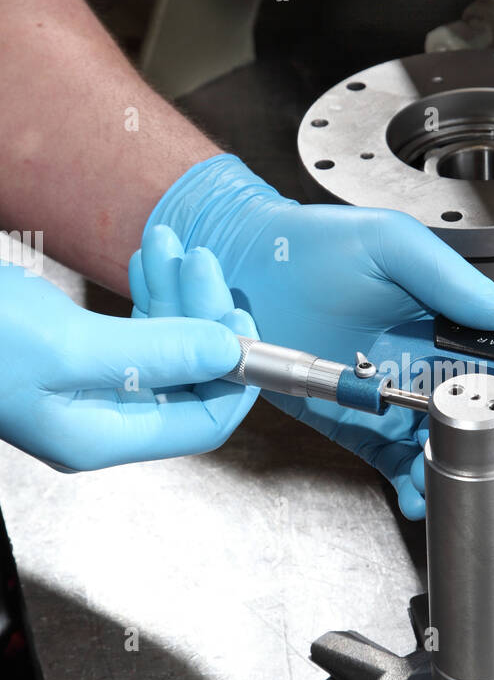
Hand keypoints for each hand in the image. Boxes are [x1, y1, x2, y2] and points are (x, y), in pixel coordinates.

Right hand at [0, 245, 256, 470]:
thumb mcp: (66, 346)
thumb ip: (155, 352)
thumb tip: (228, 353)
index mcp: (99, 436)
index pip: (202, 423)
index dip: (234, 375)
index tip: (242, 320)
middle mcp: (96, 417)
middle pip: (187, 376)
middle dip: (202, 316)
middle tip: (199, 260)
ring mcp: (81, 383)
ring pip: (162, 344)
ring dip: (176, 294)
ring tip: (171, 244)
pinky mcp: (67, 350)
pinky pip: (131, 327)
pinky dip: (148, 292)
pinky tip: (149, 260)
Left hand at [139, 155, 493, 516]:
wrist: (244, 268)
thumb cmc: (313, 246)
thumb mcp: (392, 245)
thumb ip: (450, 279)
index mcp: (439, 322)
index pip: (492, 360)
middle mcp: (418, 363)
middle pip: (466, 414)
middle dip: (476, 442)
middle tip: (473, 454)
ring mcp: (385, 396)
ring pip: (430, 444)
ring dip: (441, 468)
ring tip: (437, 480)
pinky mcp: (351, 421)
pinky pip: (387, 457)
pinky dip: (403, 480)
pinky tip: (414, 493)